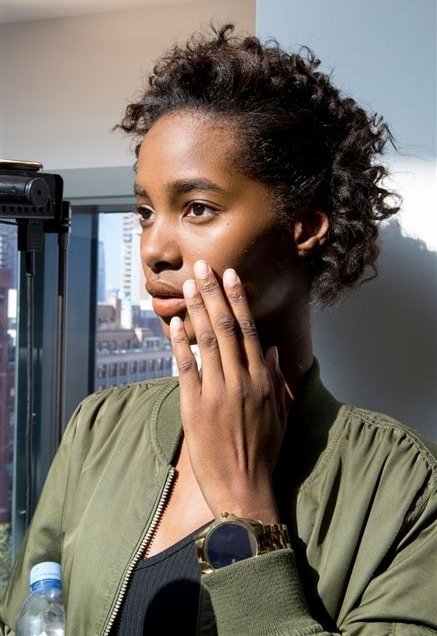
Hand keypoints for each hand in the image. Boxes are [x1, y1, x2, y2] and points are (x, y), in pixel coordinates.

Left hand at [170, 260, 289, 522]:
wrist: (244, 489)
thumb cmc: (264, 453)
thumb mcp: (280, 414)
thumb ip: (277, 380)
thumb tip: (273, 350)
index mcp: (264, 381)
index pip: (251, 331)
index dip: (238, 301)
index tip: (230, 277)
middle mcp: (242, 382)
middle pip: (227, 328)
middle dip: (214, 295)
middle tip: (204, 268)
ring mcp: (218, 395)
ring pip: (208, 343)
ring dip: (197, 311)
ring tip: (188, 286)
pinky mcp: (195, 409)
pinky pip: (186, 370)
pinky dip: (180, 346)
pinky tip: (174, 326)